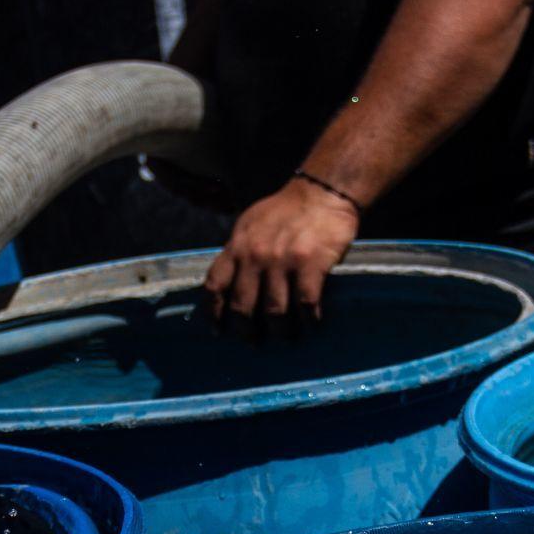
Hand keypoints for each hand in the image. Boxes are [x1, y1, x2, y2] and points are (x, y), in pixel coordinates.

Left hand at [204, 177, 358, 325]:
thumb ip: (238, 252)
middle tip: (254, 342)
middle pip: (242, 306)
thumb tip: (227, 283)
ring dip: (280, 331)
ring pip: (274, 312)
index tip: (217, 331)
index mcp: (237, 247)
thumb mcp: (250, 225)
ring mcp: (282, 260)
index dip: (213, 313)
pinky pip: (306, 303)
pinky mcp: (310, 264)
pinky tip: (312, 324)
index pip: (215, 286)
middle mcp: (255, 256)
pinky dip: (308, 320)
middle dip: (246, 331)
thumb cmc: (285, 210)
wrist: (321, 192)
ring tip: (286, 338)